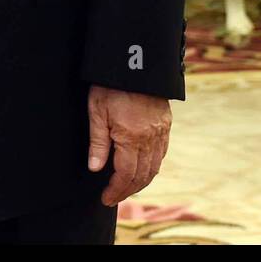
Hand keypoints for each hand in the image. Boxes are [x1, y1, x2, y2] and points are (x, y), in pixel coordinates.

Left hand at [86, 85, 171, 205]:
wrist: (135, 63)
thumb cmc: (111, 84)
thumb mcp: (96, 110)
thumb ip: (97, 142)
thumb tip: (95, 168)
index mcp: (131, 137)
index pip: (125, 174)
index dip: (116, 190)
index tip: (106, 198)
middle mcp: (150, 139)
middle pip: (142, 175)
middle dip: (127, 190)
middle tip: (113, 198)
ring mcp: (161, 132)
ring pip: (154, 167)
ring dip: (141, 182)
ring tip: (126, 188)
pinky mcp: (166, 125)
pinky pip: (161, 154)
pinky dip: (152, 167)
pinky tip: (143, 169)